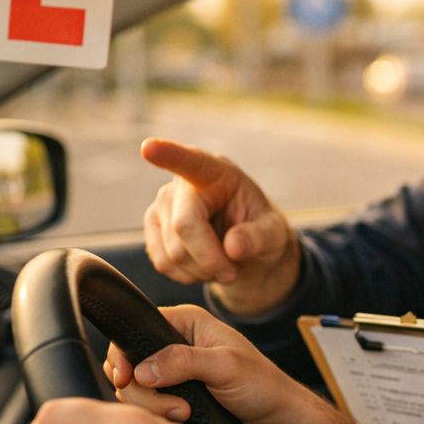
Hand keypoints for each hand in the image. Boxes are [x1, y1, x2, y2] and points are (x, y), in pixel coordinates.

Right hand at [103, 304, 305, 423]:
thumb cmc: (262, 386)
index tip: (125, 378)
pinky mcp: (173, 396)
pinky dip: (158, 415)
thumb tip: (142, 370)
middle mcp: (175, 343)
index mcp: (187, 322)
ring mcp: (172, 372)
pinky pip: (147, 405)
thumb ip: (183, 362)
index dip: (124, 352)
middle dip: (143, 390)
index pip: (137, 327)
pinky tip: (183, 420)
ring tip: (185, 414)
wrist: (274, 422)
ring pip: (134, 388)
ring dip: (154, 406)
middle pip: (128, 362)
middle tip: (175, 407)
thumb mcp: (226, 367)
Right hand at [141, 138, 300, 315]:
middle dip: (211, 259)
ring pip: (173, 252)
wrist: (244, 248)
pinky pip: (163, 263)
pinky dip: (187, 276)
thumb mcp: (274, 233)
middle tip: (233, 272)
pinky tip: (203, 267)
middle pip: (184, 227)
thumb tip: (233, 247)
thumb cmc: (260, 231)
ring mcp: (161, 205)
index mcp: (215, 171)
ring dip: (201, 270)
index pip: (190, 161)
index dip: (169, 154)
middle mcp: (182, 184)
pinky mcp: (152, 229)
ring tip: (221, 264)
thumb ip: (259, 237)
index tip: (149, 147)